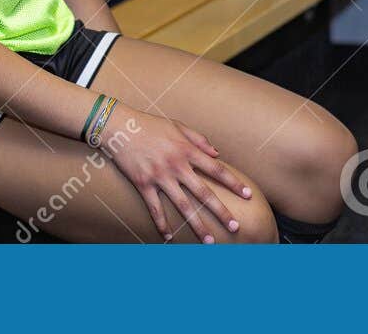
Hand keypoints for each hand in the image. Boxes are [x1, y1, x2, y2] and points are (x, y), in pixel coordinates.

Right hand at [99, 106, 253, 241]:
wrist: (119, 127)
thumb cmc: (150, 125)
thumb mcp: (177, 126)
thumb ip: (199, 139)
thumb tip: (217, 153)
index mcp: (187, 150)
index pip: (216, 170)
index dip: (234, 183)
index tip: (248, 195)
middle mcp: (176, 165)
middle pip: (203, 192)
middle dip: (221, 211)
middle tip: (235, 227)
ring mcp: (159, 176)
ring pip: (182, 205)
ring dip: (197, 225)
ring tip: (209, 241)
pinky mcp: (143, 184)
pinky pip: (155, 208)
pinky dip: (161, 224)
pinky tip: (169, 238)